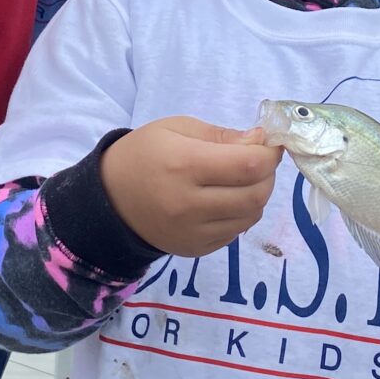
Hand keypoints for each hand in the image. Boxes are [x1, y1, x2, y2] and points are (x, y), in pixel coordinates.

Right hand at [99, 116, 281, 257]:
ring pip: (250, 216)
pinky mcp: (195, 249)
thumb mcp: (176, 129)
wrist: (109, 199)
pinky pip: (235, 232)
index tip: (270, 144)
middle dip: (268, 175)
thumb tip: (260, 142)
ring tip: (242, 180)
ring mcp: (193, 232)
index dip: (269, 154)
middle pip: (256, 194)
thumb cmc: (143, 154)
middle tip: (258, 162)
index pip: (249, 165)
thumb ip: (222, 136)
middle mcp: (190, 204)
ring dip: (257, 195)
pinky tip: (225, 200)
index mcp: (184, 165)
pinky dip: (240, 214)